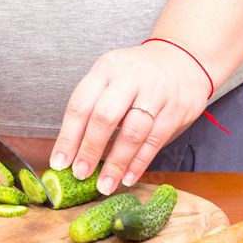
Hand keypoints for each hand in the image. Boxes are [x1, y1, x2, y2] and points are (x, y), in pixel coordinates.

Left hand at [49, 41, 211, 194]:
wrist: (183, 58)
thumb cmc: (138, 75)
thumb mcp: (111, 77)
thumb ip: (94, 107)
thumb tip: (72, 152)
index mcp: (106, 69)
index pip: (80, 104)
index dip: (68, 137)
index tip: (59, 163)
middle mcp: (129, 77)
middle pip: (104, 117)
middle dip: (90, 150)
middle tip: (80, 174)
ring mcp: (156, 91)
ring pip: (132, 132)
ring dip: (116, 163)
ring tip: (105, 184)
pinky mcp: (177, 108)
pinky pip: (155, 140)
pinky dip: (139, 162)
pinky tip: (128, 177)